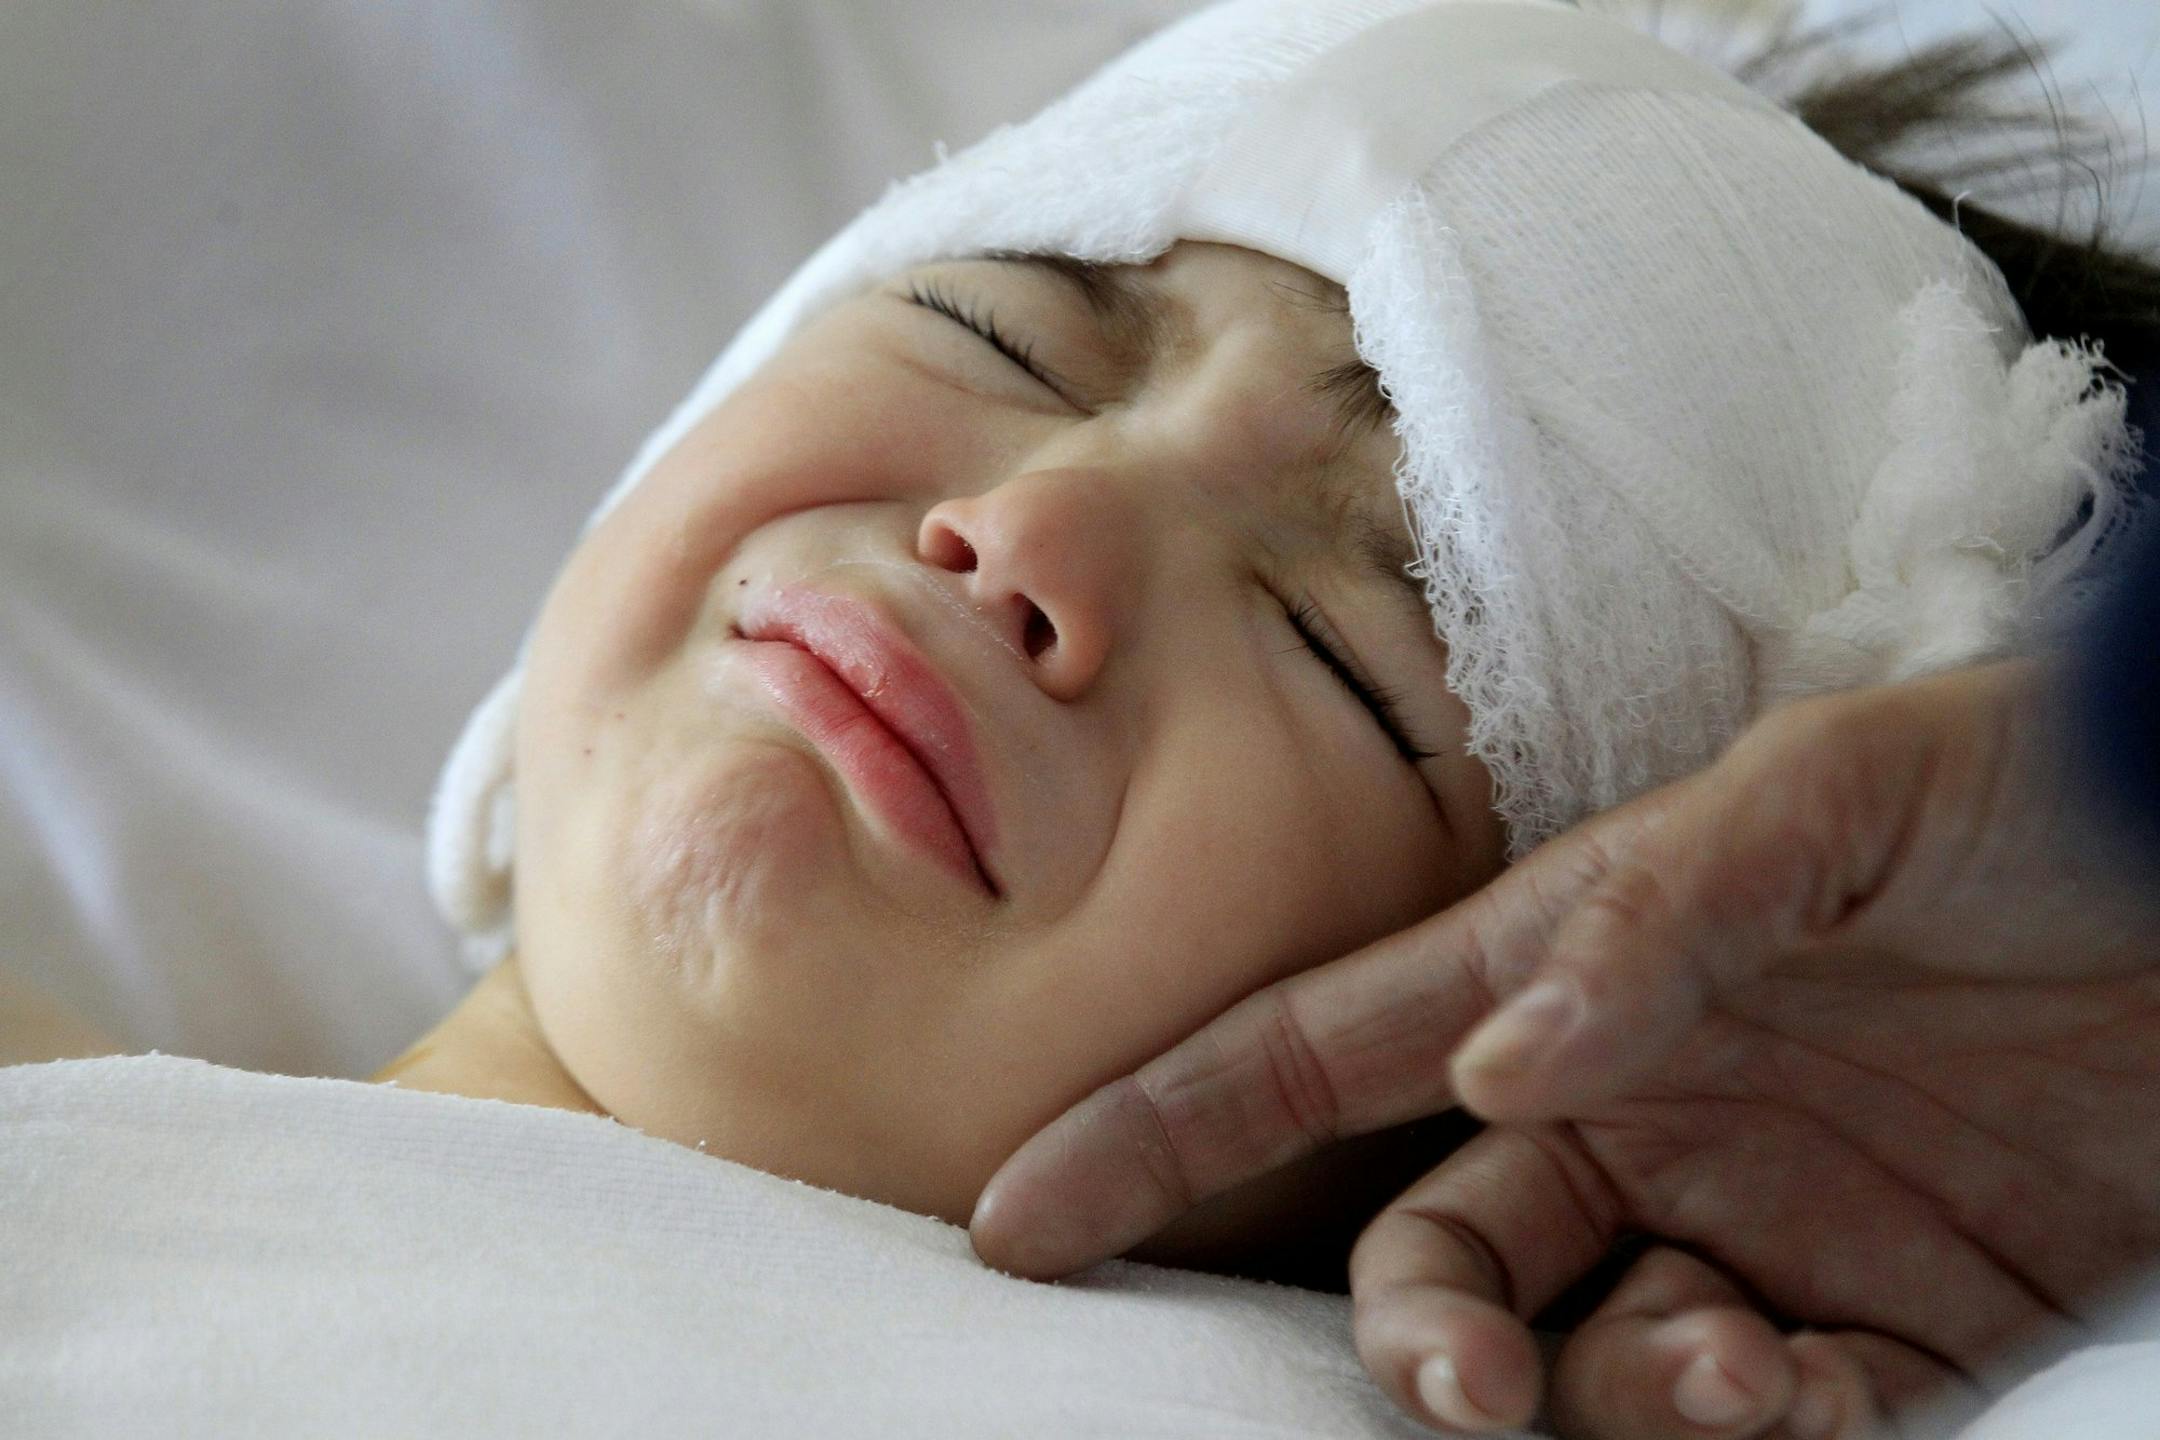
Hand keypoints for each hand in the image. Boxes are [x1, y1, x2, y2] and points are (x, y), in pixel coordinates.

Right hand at [969, 657, 2159, 1436]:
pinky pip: (1770, 1419)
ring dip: (1612, 1398)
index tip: (1024, 1216)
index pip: (1322, 1056)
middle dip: (1412, 1332)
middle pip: (1436, 1254)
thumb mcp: (1841, 797)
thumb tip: (1504, 1065)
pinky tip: (1806, 1391)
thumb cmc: (2033, 797)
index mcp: (1575, 974)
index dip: (1162, 1131)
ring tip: (1728, 1368)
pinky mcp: (1887, 1321)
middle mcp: (1629, 1109)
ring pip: (1586, 1361)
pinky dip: (1759, 1438)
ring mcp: (1752, 1223)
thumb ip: (1660, 914)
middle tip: (1455, 1382)